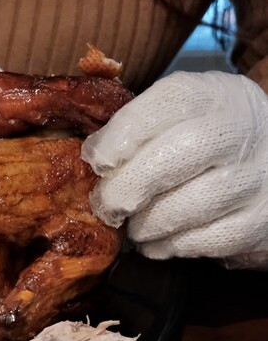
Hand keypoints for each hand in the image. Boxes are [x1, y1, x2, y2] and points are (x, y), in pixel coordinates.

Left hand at [81, 71, 267, 269]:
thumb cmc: (204, 138)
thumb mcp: (179, 115)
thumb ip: (137, 127)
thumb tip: (90, 157)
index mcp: (212, 94)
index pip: (167, 103)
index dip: (123, 134)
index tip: (96, 161)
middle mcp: (241, 129)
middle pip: (181, 154)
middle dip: (129, 186)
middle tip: (106, 205)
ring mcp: (258, 176)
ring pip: (191, 205)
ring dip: (148, 223)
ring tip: (134, 226)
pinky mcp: (262, 221)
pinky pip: (208, 240)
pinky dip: (172, 245)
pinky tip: (159, 241)